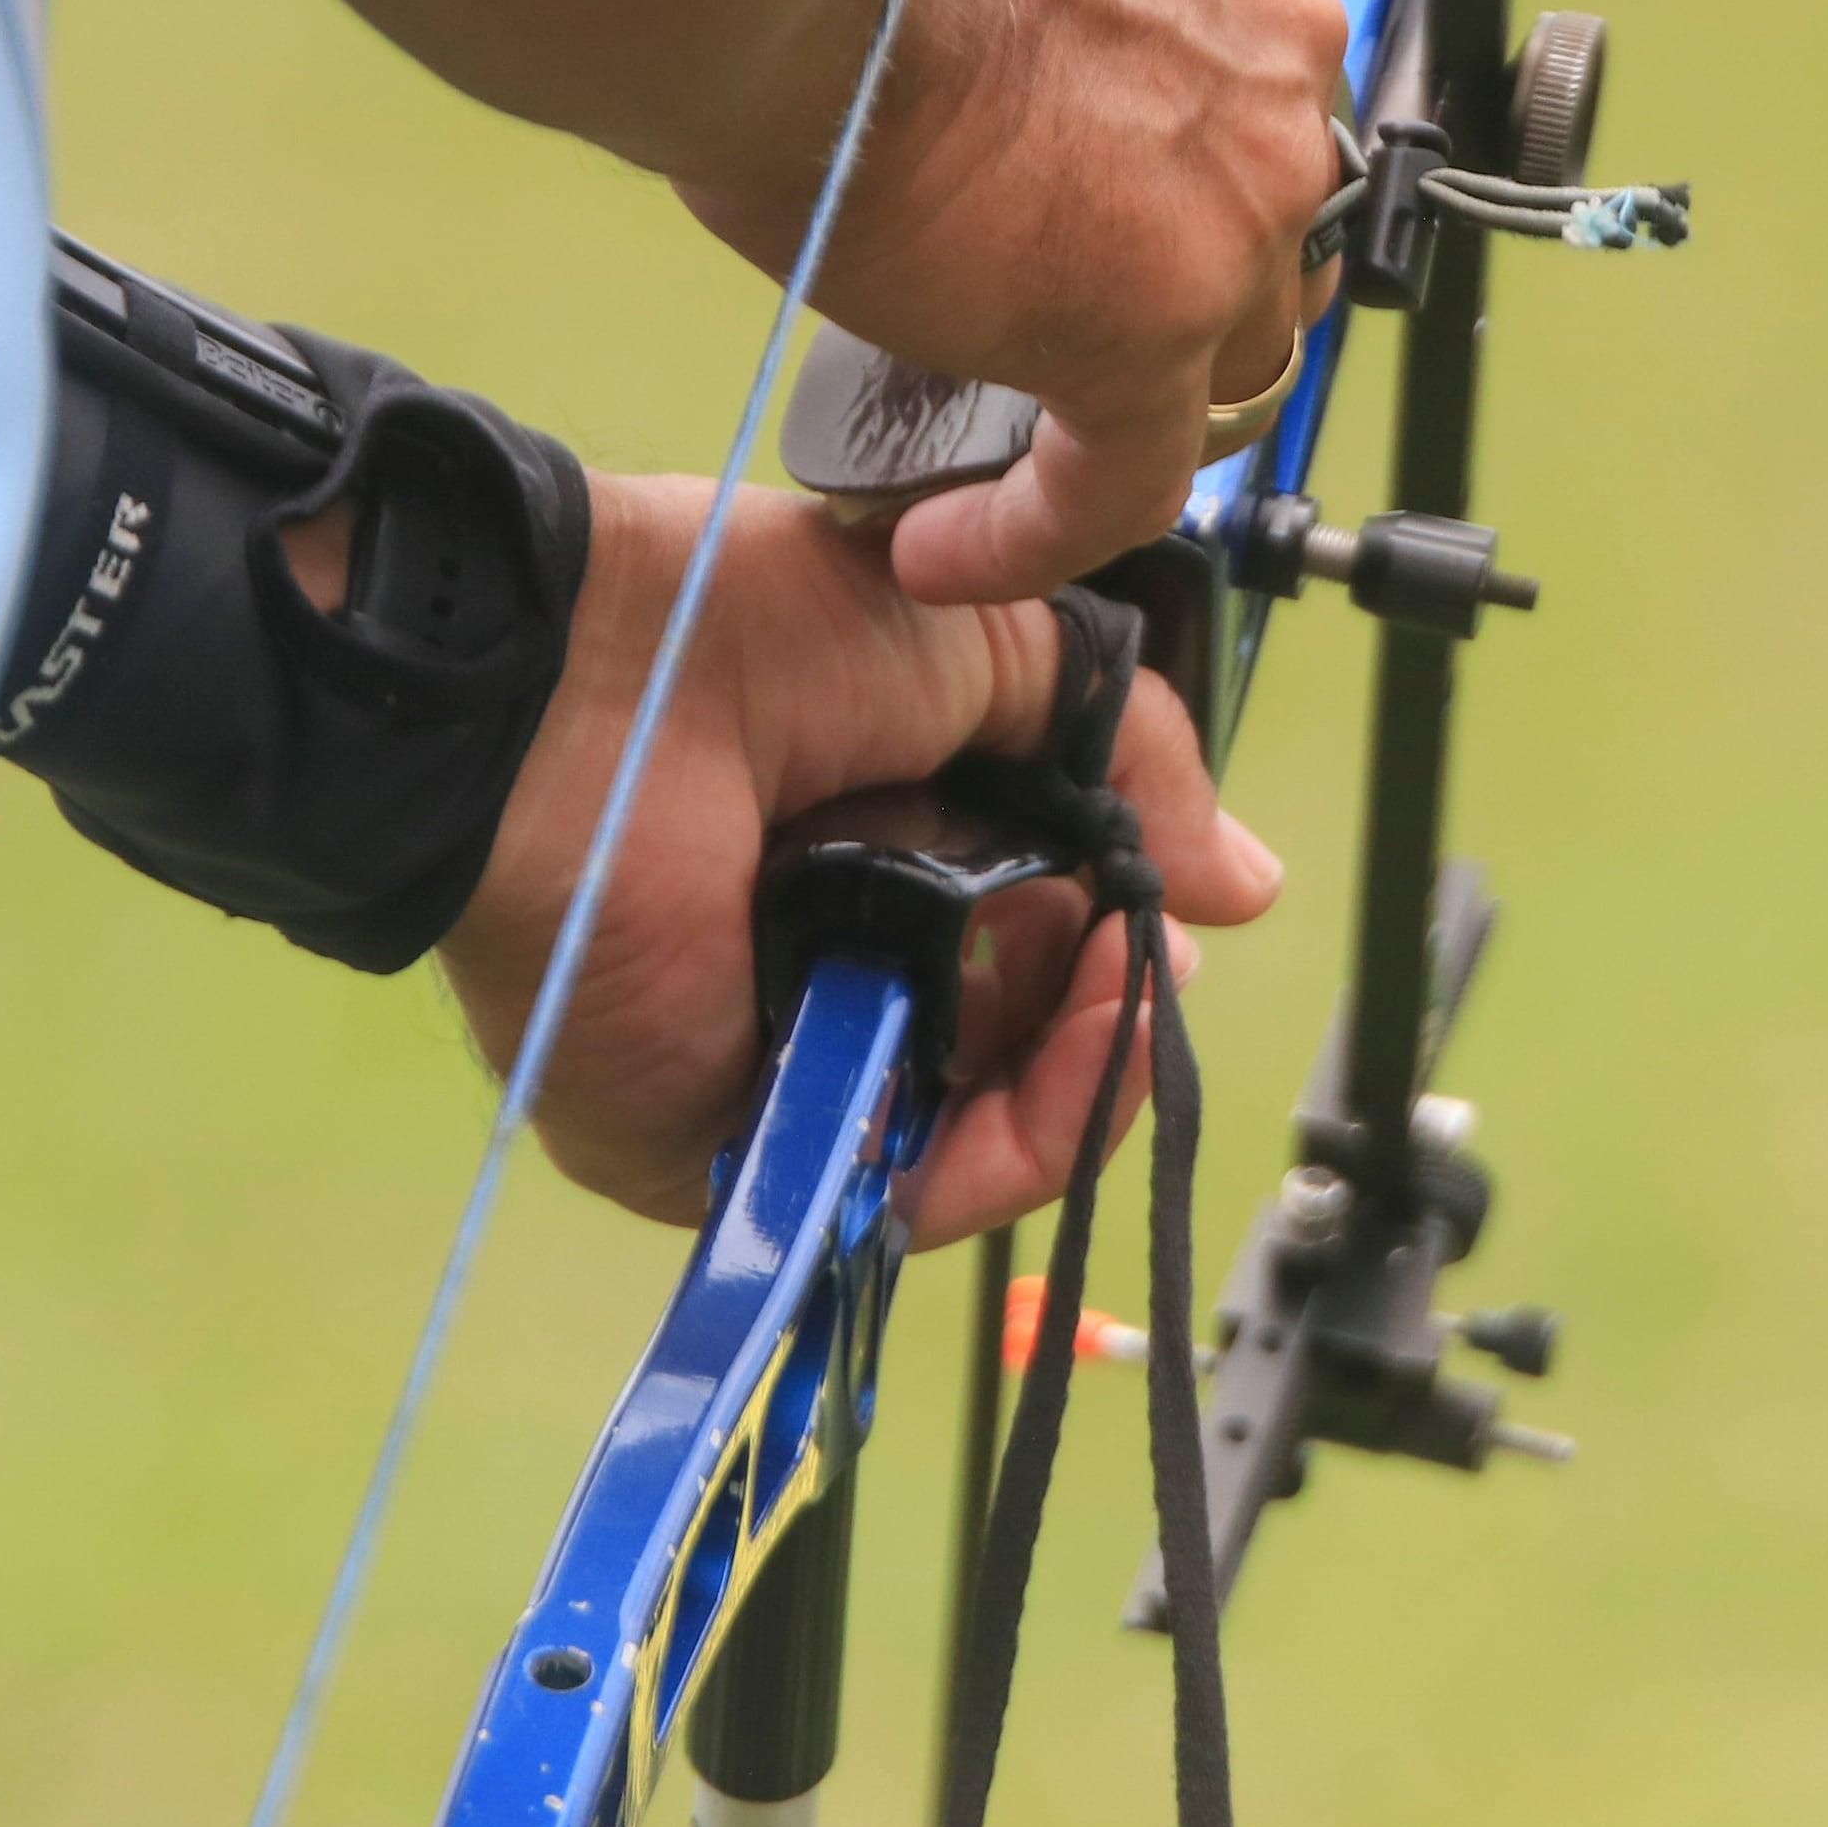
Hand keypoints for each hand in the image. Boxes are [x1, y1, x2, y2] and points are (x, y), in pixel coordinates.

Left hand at [437, 472, 1281, 1242]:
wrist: (583, 687)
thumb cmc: (744, 632)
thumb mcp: (983, 649)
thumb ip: (1127, 757)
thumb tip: (1245, 886)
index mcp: (871, 847)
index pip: (1023, 943)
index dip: (1109, 935)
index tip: (1156, 899)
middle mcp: (830, 963)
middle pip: (1019, 1050)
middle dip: (1110, 1002)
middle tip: (1138, 942)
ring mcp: (784, 1066)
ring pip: (980, 1137)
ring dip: (1084, 1069)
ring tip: (1121, 985)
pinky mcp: (731, 1152)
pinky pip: (903, 1193)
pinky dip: (1011, 1148)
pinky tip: (1066, 1055)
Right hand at [669, 0, 1352, 606]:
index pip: (1232, 27)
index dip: (1164, 109)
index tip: (1087, 151)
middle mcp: (1268, 26)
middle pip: (1264, 178)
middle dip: (1181, 234)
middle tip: (1063, 273)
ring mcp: (1236, 184)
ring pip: (1235, 328)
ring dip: (1143, 371)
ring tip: (1026, 420)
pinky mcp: (1158, 321)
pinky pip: (1128, 472)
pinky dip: (1043, 525)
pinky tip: (953, 549)